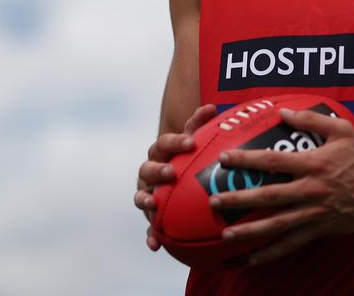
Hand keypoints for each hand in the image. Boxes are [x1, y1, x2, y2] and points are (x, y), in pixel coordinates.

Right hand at [134, 103, 217, 250]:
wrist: (177, 176)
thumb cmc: (189, 155)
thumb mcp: (194, 141)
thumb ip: (200, 124)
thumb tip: (212, 107)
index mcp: (162, 151)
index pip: (164, 143)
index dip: (176, 142)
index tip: (190, 142)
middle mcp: (151, 170)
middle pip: (147, 168)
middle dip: (158, 170)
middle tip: (172, 172)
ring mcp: (148, 192)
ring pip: (140, 195)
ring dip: (145, 199)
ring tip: (154, 203)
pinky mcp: (151, 215)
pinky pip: (148, 227)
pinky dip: (150, 235)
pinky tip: (155, 245)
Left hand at [208, 107, 353, 264]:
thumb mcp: (342, 130)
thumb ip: (311, 119)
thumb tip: (284, 111)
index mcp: (313, 163)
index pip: (274, 161)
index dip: (248, 159)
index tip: (225, 158)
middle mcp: (311, 189)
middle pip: (269, 196)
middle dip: (240, 198)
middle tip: (214, 200)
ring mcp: (315, 212)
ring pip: (277, 224)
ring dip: (250, 230)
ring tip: (226, 234)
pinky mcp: (320, 229)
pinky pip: (292, 244)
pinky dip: (271, 253)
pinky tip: (252, 259)